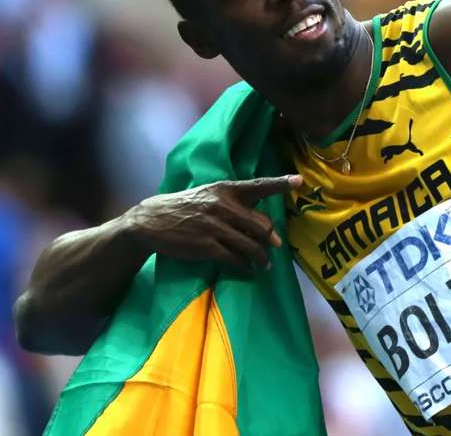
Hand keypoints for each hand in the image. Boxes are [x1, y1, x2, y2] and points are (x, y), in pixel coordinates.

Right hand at [123, 174, 301, 270]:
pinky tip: (247, 269)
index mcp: (225, 189)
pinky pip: (234, 259)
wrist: (150, 221)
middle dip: (271, 239)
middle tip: (275, 246)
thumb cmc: (185, 207)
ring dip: (261, 258)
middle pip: (261, 225)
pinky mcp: (205, 246)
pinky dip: (244, 266)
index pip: (258, 185)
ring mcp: (214, 226)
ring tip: (264, 264)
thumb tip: (264, 221)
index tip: (299, 181)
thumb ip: (235, 202)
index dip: (280, 183)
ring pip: (251, 245)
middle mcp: (222, 205)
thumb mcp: (209, 195)